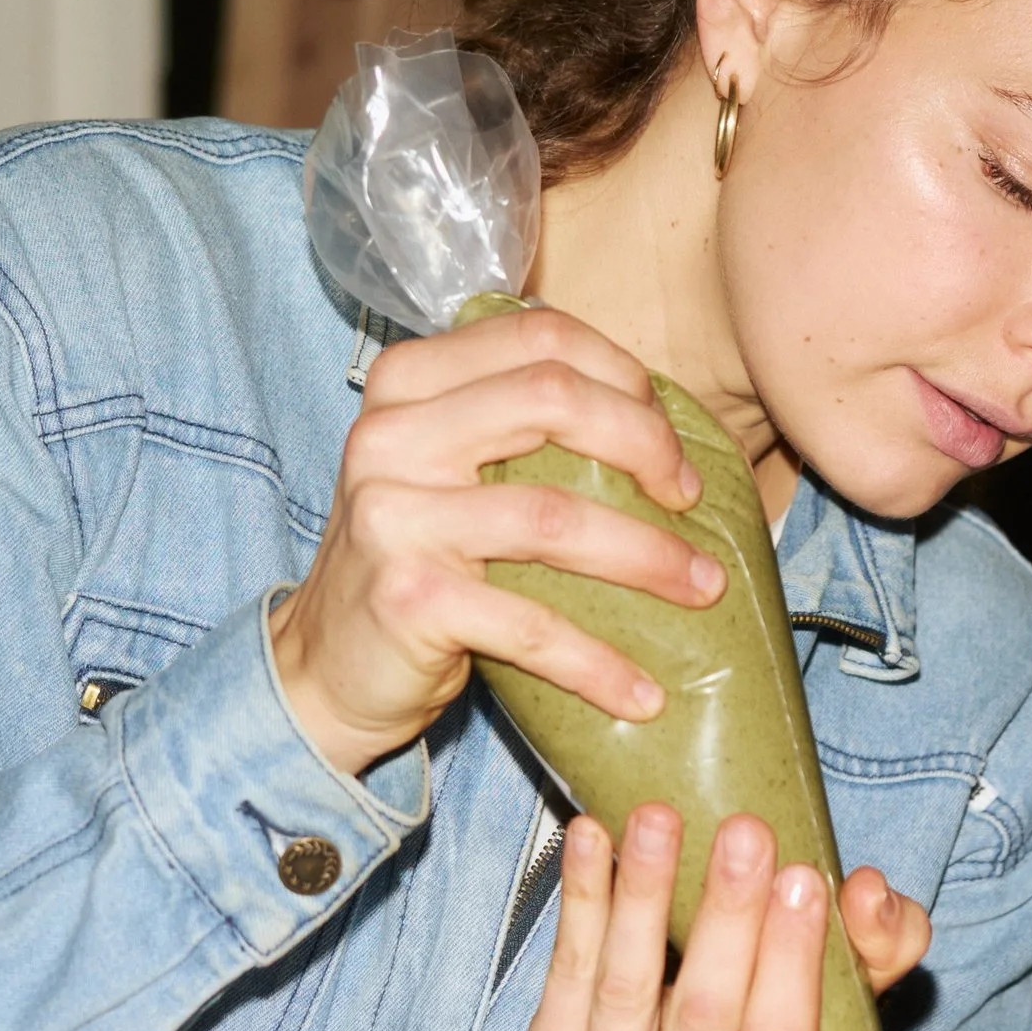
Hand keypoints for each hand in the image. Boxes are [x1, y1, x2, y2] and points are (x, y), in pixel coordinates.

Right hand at [272, 307, 723, 778]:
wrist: (326, 667)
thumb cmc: (420, 559)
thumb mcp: (451, 468)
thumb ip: (521, 424)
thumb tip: (665, 425)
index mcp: (410, 382)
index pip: (540, 336)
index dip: (626, 377)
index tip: (671, 441)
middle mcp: (391, 434)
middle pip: (553, 397)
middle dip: (648, 444)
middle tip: (690, 499)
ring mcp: (393, 515)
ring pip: (555, 516)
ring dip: (650, 557)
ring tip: (706, 588)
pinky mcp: (409, 599)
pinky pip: (530, 626)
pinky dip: (599, 664)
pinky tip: (644, 694)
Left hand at [527, 805, 931, 1030]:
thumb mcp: (841, 1017)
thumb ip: (877, 952)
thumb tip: (868, 891)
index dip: (791, 967)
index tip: (804, 879)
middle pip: (703, 1022)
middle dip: (726, 919)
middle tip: (745, 833)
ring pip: (623, 991)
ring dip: (640, 894)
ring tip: (656, 817)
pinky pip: (567, 974)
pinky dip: (580, 899)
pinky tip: (587, 835)